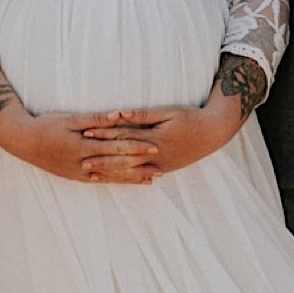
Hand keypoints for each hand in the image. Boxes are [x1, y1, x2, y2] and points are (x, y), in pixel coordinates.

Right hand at [0, 108, 160, 183]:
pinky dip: (116, 181)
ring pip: (112, 176)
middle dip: (140, 166)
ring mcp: (80, 173)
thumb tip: (119, 115)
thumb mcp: (69, 118)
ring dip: (132, 178)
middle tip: (161, 167)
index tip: (154, 146)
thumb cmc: (46, 125)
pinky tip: (128, 183)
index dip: (136, 147)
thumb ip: (96, 119)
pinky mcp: (76, 176)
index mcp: (84, 147)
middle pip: (118, 164)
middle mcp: (84, 163)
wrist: (23, 142)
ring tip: (151, 179)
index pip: (116, 147)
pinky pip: (100, 180)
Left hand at [82, 96, 246, 177]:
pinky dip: (125, 179)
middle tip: (80, 160)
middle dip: (100, 159)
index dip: (103, 135)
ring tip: (91, 175)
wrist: (213, 134)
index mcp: (153, 139)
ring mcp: (159, 166)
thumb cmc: (190, 118)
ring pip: (129, 171)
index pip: (122, 137)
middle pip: (122, 158)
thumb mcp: (168, 111)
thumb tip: (120, 113)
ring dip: (109, 173)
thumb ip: (142, 115)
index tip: (85, 134)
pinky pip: (140, 177)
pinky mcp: (163, 170)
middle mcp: (154, 156)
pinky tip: (114, 181)